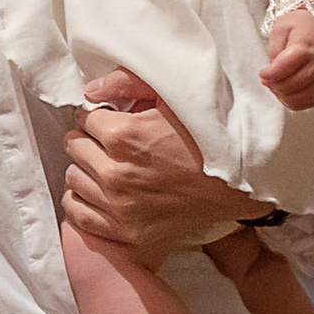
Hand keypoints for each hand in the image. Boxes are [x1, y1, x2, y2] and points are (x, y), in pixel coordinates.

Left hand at [62, 92, 265, 249]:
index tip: (112, 120)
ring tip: (108, 163)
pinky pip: (78, 214)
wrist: (239, 183)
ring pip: (74, 178)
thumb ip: (129, 84)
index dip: (100, 116)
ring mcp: (119, 206)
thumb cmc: (208, 137)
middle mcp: (115, 173)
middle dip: (91, 139)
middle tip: (111, 141)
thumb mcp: (174, 98)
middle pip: (75, 148)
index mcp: (124, 137)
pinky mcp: (126, 230)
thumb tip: (90, 90)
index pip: (85, 119)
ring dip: (86, 167)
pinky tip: (95, 189)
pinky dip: (81, 199)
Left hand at [260, 12, 313, 111]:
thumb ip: (275, 52)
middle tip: (267, 81)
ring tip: (275, 87)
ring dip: (285, 97)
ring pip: (306, 96)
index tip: (262, 74)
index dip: (273, 73)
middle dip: (277, 86)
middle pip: (298, 82)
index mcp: (307, 44)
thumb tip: (271, 76)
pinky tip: (285, 94)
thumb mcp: (279, 30)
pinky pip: (313, 100)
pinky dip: (296, 102)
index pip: (290, 63)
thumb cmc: (296, 26)